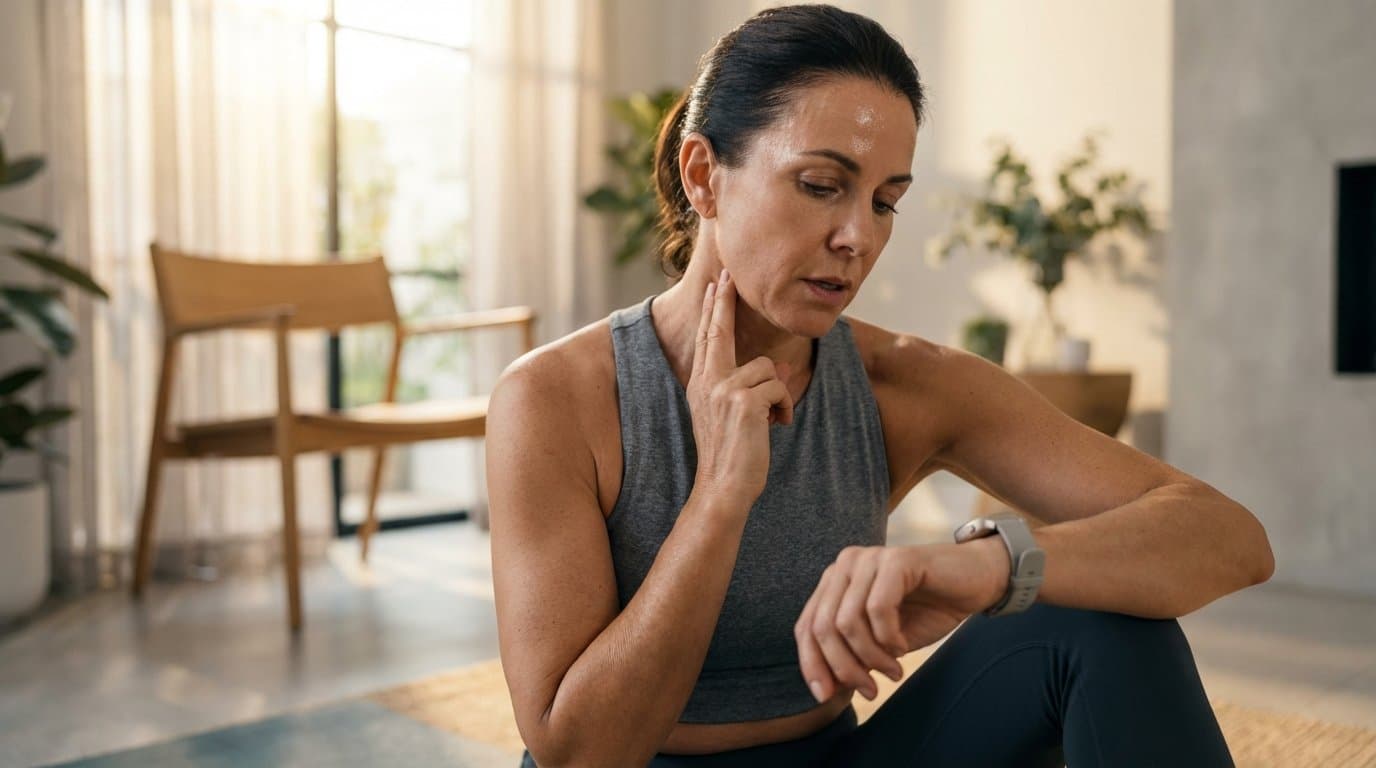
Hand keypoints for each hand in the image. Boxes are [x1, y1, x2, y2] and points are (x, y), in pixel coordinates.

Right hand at [687, 269, 794, 506]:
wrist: (722, 486)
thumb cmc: (731, 455)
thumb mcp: (732, 416)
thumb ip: (746, 389)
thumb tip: (779, 369)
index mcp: (701, 384)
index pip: (708, 338)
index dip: (713, 309)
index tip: (716, 284)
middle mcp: (707, 381)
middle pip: (719, 330)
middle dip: (724, 300)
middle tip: (727, 273)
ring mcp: (723, 389)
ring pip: (767, 370)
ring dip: (777, 396)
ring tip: (770, 421)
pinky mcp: (743, 401)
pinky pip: (779, 388)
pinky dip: (785, 409)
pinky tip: (776, 428)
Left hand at [793, 539, 1010, 701]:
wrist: (976, 582)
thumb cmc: (928, 611)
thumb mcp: (882, 641)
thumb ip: (853, 656)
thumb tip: (824, 689)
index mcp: (835, 582)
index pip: (806, 627)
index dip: (811, 665)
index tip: (826, 697)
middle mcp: (845, 565)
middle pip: (822, 627)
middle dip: (843, 668)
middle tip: (870, 690)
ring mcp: (868, 559)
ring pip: (847, 622)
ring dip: (870, 657)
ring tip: (893, 671)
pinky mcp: (895, 560)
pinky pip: (878, 608)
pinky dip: (888, 638)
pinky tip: (903, 647)